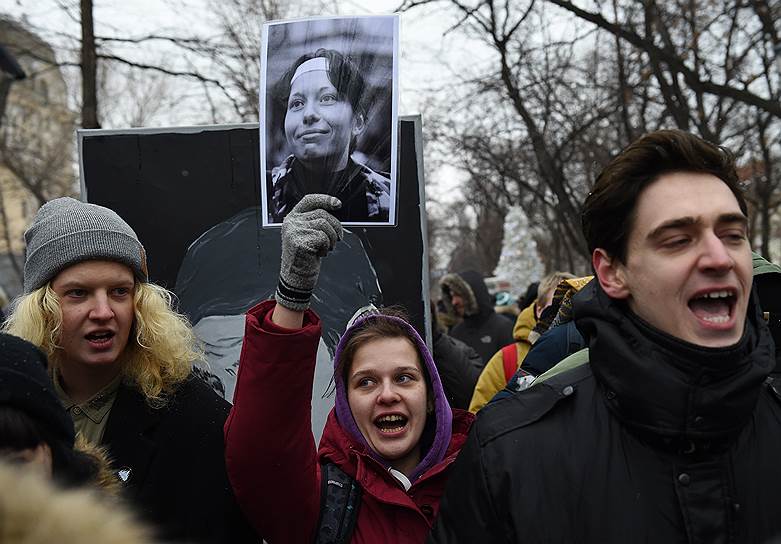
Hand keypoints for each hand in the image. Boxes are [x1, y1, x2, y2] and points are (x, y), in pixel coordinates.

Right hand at [275, 194, 342, 311]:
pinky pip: (323, 237)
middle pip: (321, 214)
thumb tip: (334, 210)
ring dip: (332, 238)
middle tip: (337, 240)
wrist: (296, 278)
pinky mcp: (299, 241)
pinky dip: (327, 246)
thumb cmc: (305, 258)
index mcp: (292, 218)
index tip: (337, 204)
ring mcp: (294, 231)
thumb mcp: (308, 235)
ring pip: (324, 224)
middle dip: (335, 227)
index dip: (324, 199)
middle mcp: (291, 222)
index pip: (309, 200)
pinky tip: (320, 254)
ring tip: (327, 248)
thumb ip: (315, 222)